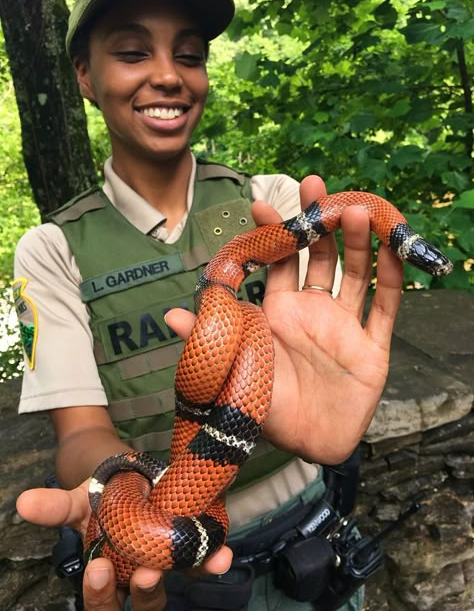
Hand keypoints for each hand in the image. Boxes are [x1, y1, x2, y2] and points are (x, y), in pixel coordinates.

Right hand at [16, 479, 232, 609]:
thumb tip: (23, 502)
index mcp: (109, 575)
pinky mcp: (192, 544)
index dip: (100, 594)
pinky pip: (203, 559)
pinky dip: (213, 559)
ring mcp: (169, 563)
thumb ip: (55, 506)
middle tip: (146, 573)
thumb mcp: (77, 501)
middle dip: (146, 593)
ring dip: (191, 574)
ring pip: (179, 583)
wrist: (126, 475)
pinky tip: (222, 553)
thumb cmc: (98, 498)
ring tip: (200, 562)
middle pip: (145, 603)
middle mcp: (140, 575)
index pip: (102, 600)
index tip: (99, 569)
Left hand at [166, 175, 402, 464]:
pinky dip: (392, 280)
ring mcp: (344, 326)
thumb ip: (209, 342)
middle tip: (315, 187)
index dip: (271, 233)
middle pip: (319, 257)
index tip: (261, 203)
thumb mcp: (234, 372)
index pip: (276, 262)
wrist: (305, 448)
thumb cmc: (265, 410)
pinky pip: (385, 309)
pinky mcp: (372, 347)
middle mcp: (312, 311)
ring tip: (356, 210)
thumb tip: (173, 316)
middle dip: (318, 223)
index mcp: (278, 312)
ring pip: (354, 274)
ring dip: (357, 243)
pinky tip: (392, 250)